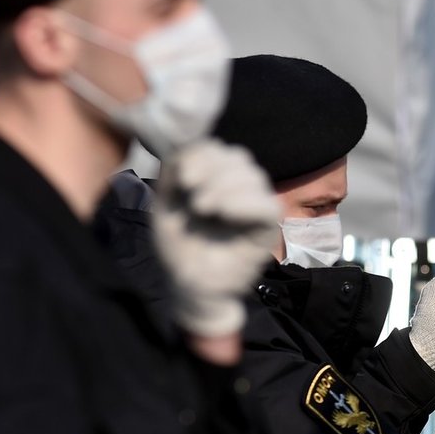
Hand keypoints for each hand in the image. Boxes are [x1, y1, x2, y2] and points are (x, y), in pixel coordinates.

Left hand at [153, 139, 279, 339]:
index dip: (202, 154)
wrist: (188, 285)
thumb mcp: (166, 204)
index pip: (220, 149)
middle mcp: (241, 188)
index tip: (182, 178)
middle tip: (191, 196)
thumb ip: (174, 172)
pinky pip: (268, 206)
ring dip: (223, 187)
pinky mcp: (267, 230)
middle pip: (239, 158)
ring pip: (253, 177)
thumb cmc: (180, 247)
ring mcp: (256, 207)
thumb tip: (189, 148)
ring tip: (201, 209)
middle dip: (212, 170)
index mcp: (217, 179)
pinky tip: (221, 212)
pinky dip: (244, 204)